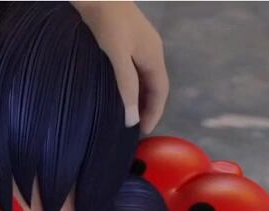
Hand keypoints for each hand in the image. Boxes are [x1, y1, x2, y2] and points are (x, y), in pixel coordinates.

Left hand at [72, 1, 169, 133]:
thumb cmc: (107, 21)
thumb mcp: (117, 55)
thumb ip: (126, 86)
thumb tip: (132, 120)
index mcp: (154, 55)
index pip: (161, 91)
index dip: (154, 113)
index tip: (143, 132)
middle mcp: (150, 51)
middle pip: (153, 85)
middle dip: (147, 107)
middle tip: (133, 127)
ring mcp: (138, 44)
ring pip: (142, 77)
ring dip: (137, 96)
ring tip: (125, 113)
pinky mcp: (124, 39)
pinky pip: (132, 68)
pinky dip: (128, 84)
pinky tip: (115, 90)